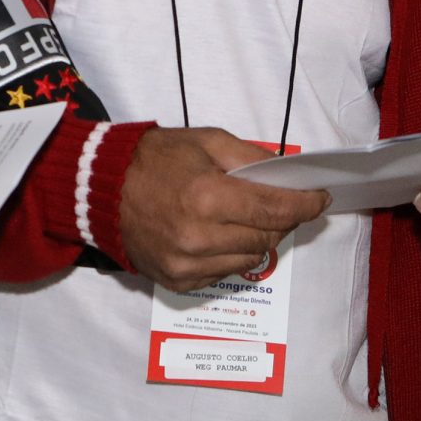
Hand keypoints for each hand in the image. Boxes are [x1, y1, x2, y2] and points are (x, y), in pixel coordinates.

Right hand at [119, 127, 329, 292]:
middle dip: (282, 220)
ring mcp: (186, 263)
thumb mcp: (204, 141)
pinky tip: (217, 236)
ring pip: (250, 260)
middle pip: (268, 237)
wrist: (100, 187)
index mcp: (206, 196)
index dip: (305, 204)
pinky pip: (223, 274)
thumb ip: (250, 157)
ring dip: (256, 240)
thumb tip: (288, 176)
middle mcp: (198, 236)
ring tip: (242, 219)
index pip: (275, 209)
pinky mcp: (177, 280)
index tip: (320, 199)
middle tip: (279, 204)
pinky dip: (230, 256)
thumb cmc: (153, 159)